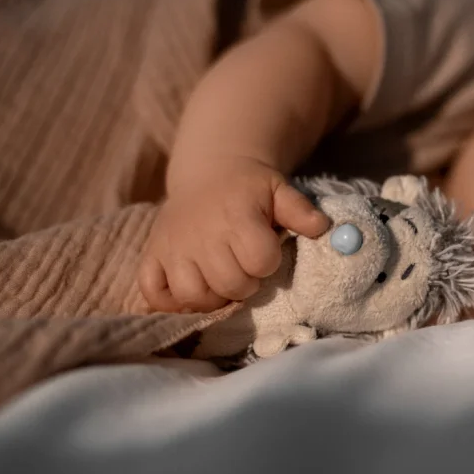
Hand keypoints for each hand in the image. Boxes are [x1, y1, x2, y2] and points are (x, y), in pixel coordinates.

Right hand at [138, 157, 329, 312]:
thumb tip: (322, 227)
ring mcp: (172, 247)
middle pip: (229, 284)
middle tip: (244, 269)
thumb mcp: (279, 190)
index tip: (265, 253)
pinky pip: (153, 293)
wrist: (210, 172)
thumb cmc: (249, 188)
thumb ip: (300, 210)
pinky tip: (190, 290)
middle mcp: (201, 233)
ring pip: (192, 295)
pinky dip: (171, 301)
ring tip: (220, 281)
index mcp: (236, 216)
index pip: (259, 260)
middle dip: (244, 284)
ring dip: (212, 297)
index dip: (268, 262)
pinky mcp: (151, 255)